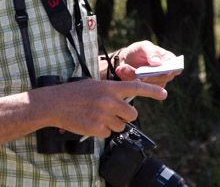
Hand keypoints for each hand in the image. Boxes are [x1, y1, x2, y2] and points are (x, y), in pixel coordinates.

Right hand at [35, 78, 166, 138]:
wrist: (55, 103)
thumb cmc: (74, 93)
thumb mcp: (94, 85)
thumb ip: (111, 92)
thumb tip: (124, 103)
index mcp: (109, 87)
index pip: (135, 87)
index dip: (152, 91)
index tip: (164, 94)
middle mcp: (109, 100)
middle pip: (132, 115)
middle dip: (125, 117)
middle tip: (111, 113)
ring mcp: (103, 115)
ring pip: (120, 126)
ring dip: (111, 124)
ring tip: (95, 116)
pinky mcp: (97, 128)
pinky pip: (107, 134)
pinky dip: (100, 131)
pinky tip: (89, 122)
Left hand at [114, 40, 180, 86]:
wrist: (126, 60)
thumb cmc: (139, 51)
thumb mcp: (144, 47)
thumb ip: (151, 52)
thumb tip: (158, 63)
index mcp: (169, 61)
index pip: (176, 68)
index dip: (171, 71)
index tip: (162, 70)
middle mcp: (165, 74)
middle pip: (162, 79)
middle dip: (148, 75)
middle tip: (136, 71)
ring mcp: (156, 84)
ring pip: (149, 85)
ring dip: (134, 76)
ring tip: (123, 67)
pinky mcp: (145, 89)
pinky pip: (138, 87)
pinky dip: (128, 79)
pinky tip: (121, 70)